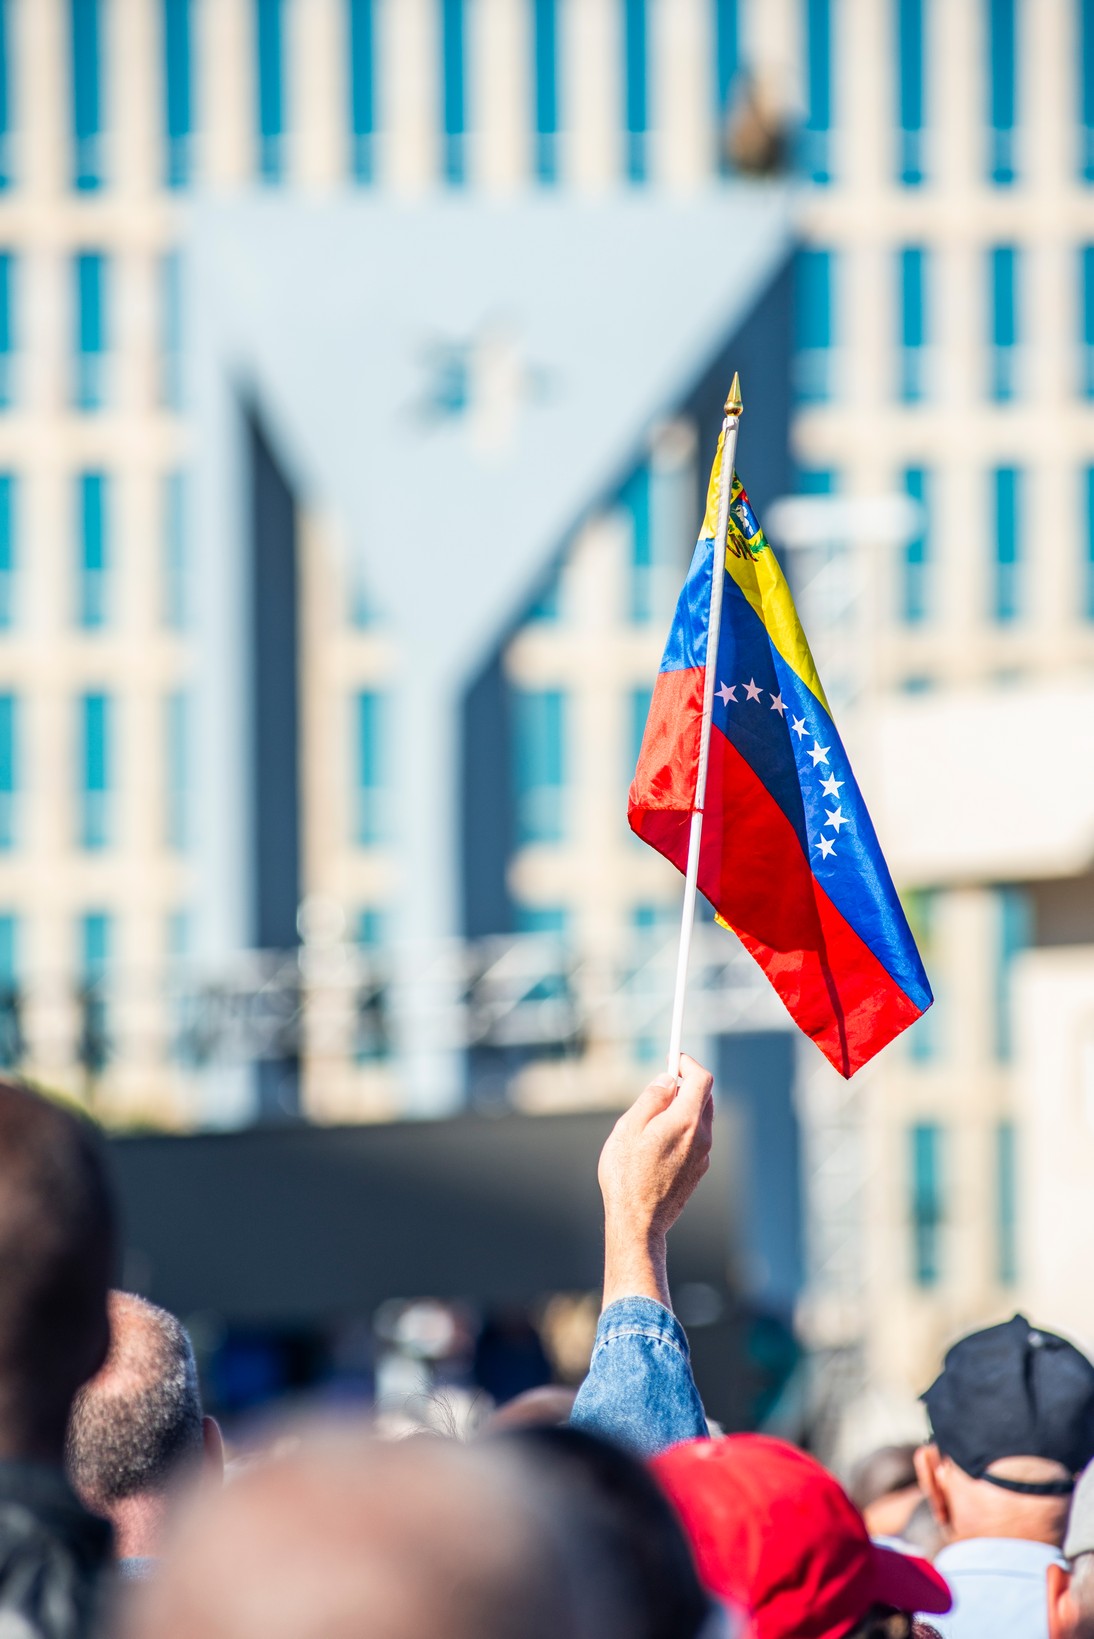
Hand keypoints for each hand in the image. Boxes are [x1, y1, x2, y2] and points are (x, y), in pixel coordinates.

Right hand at [597, 1054, 713, 1309]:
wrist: (639, 1223)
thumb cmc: (627, 1176)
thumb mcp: (629, 1128)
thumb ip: (651, 1099)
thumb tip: (667, 1080)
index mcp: (686, 1121)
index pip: (701, 1078)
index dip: (687, 1063)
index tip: (672, 1058)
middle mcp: (702, 1137)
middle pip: (704, 1097)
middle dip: (686, 1084)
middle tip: (661, 1084)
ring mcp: (703, 1156)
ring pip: (700, 1119)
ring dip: (683, 1108)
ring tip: (653, 1118)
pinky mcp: (698, 1171)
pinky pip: (696, 1139)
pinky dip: (683, 1129)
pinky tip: (658, 1142)